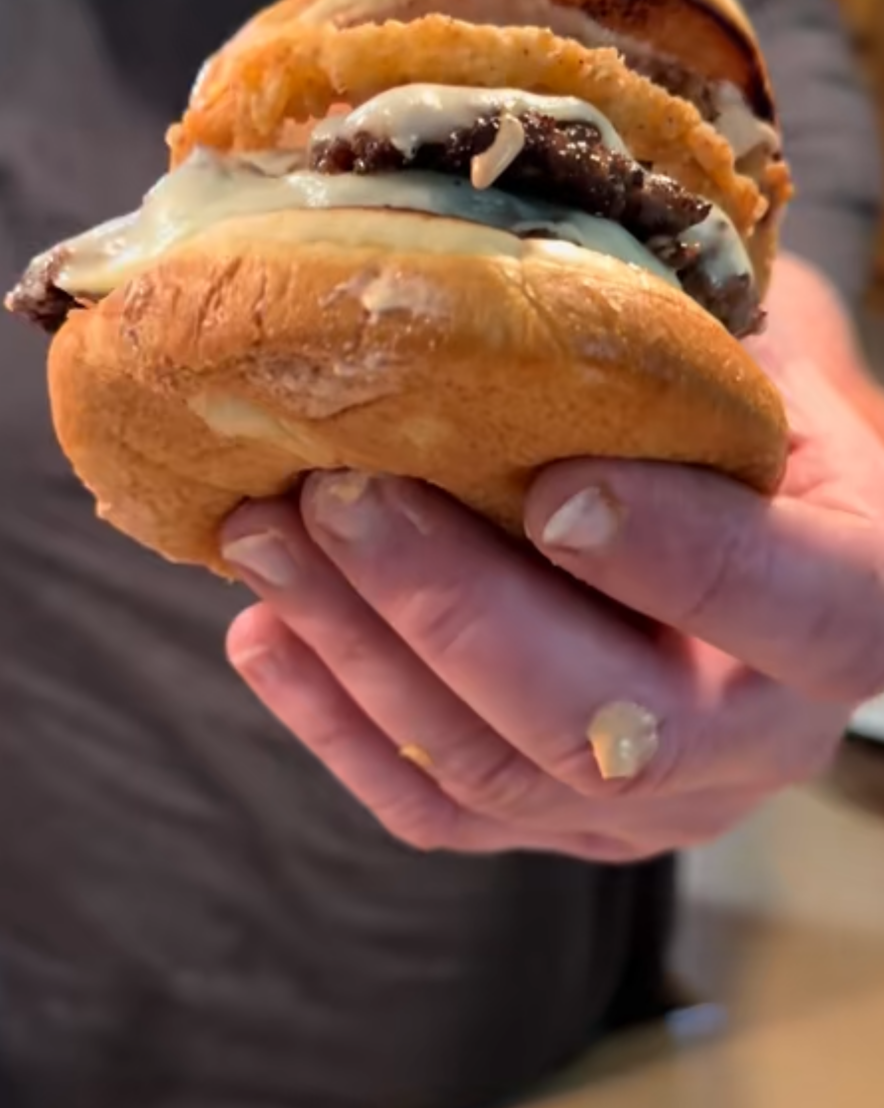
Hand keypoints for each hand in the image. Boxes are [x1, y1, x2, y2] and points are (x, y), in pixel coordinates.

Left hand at [222, 325, 883, 863]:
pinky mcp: (558, 829)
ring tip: (264, 538)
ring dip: (364, 655)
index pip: (796, 607)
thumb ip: (678, 350)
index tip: (549, 484)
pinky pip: (439, 812)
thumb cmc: (739, 412)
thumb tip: (507, 279)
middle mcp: (763, 737)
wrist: (737, 528)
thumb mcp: (753, 355)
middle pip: (611, 726)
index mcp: (854, 603)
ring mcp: (656, 805)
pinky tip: (266, 634)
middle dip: (457, 612)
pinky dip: (338, 725)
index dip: (679, 560)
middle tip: (341, 496)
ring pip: (500, 775)